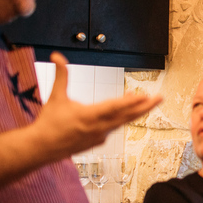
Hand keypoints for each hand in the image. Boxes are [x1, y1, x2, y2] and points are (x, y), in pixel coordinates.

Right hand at [33, 52, 162, 158]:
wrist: (42, 148)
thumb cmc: (49, 122)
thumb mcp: (56, 97)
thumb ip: (61, 75)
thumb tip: (56, 55)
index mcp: (88, 115)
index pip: (114, 107)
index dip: (130, 101)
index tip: (144, 95)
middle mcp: (98, 127)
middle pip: (127, 116)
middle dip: (146, 106)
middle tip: (160, 98)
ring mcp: (100, 136)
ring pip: (123, 122)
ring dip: (136, 111)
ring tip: (147, 102)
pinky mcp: (98, 141)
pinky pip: (114, 128)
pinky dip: (122, 119)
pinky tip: (125, 112)